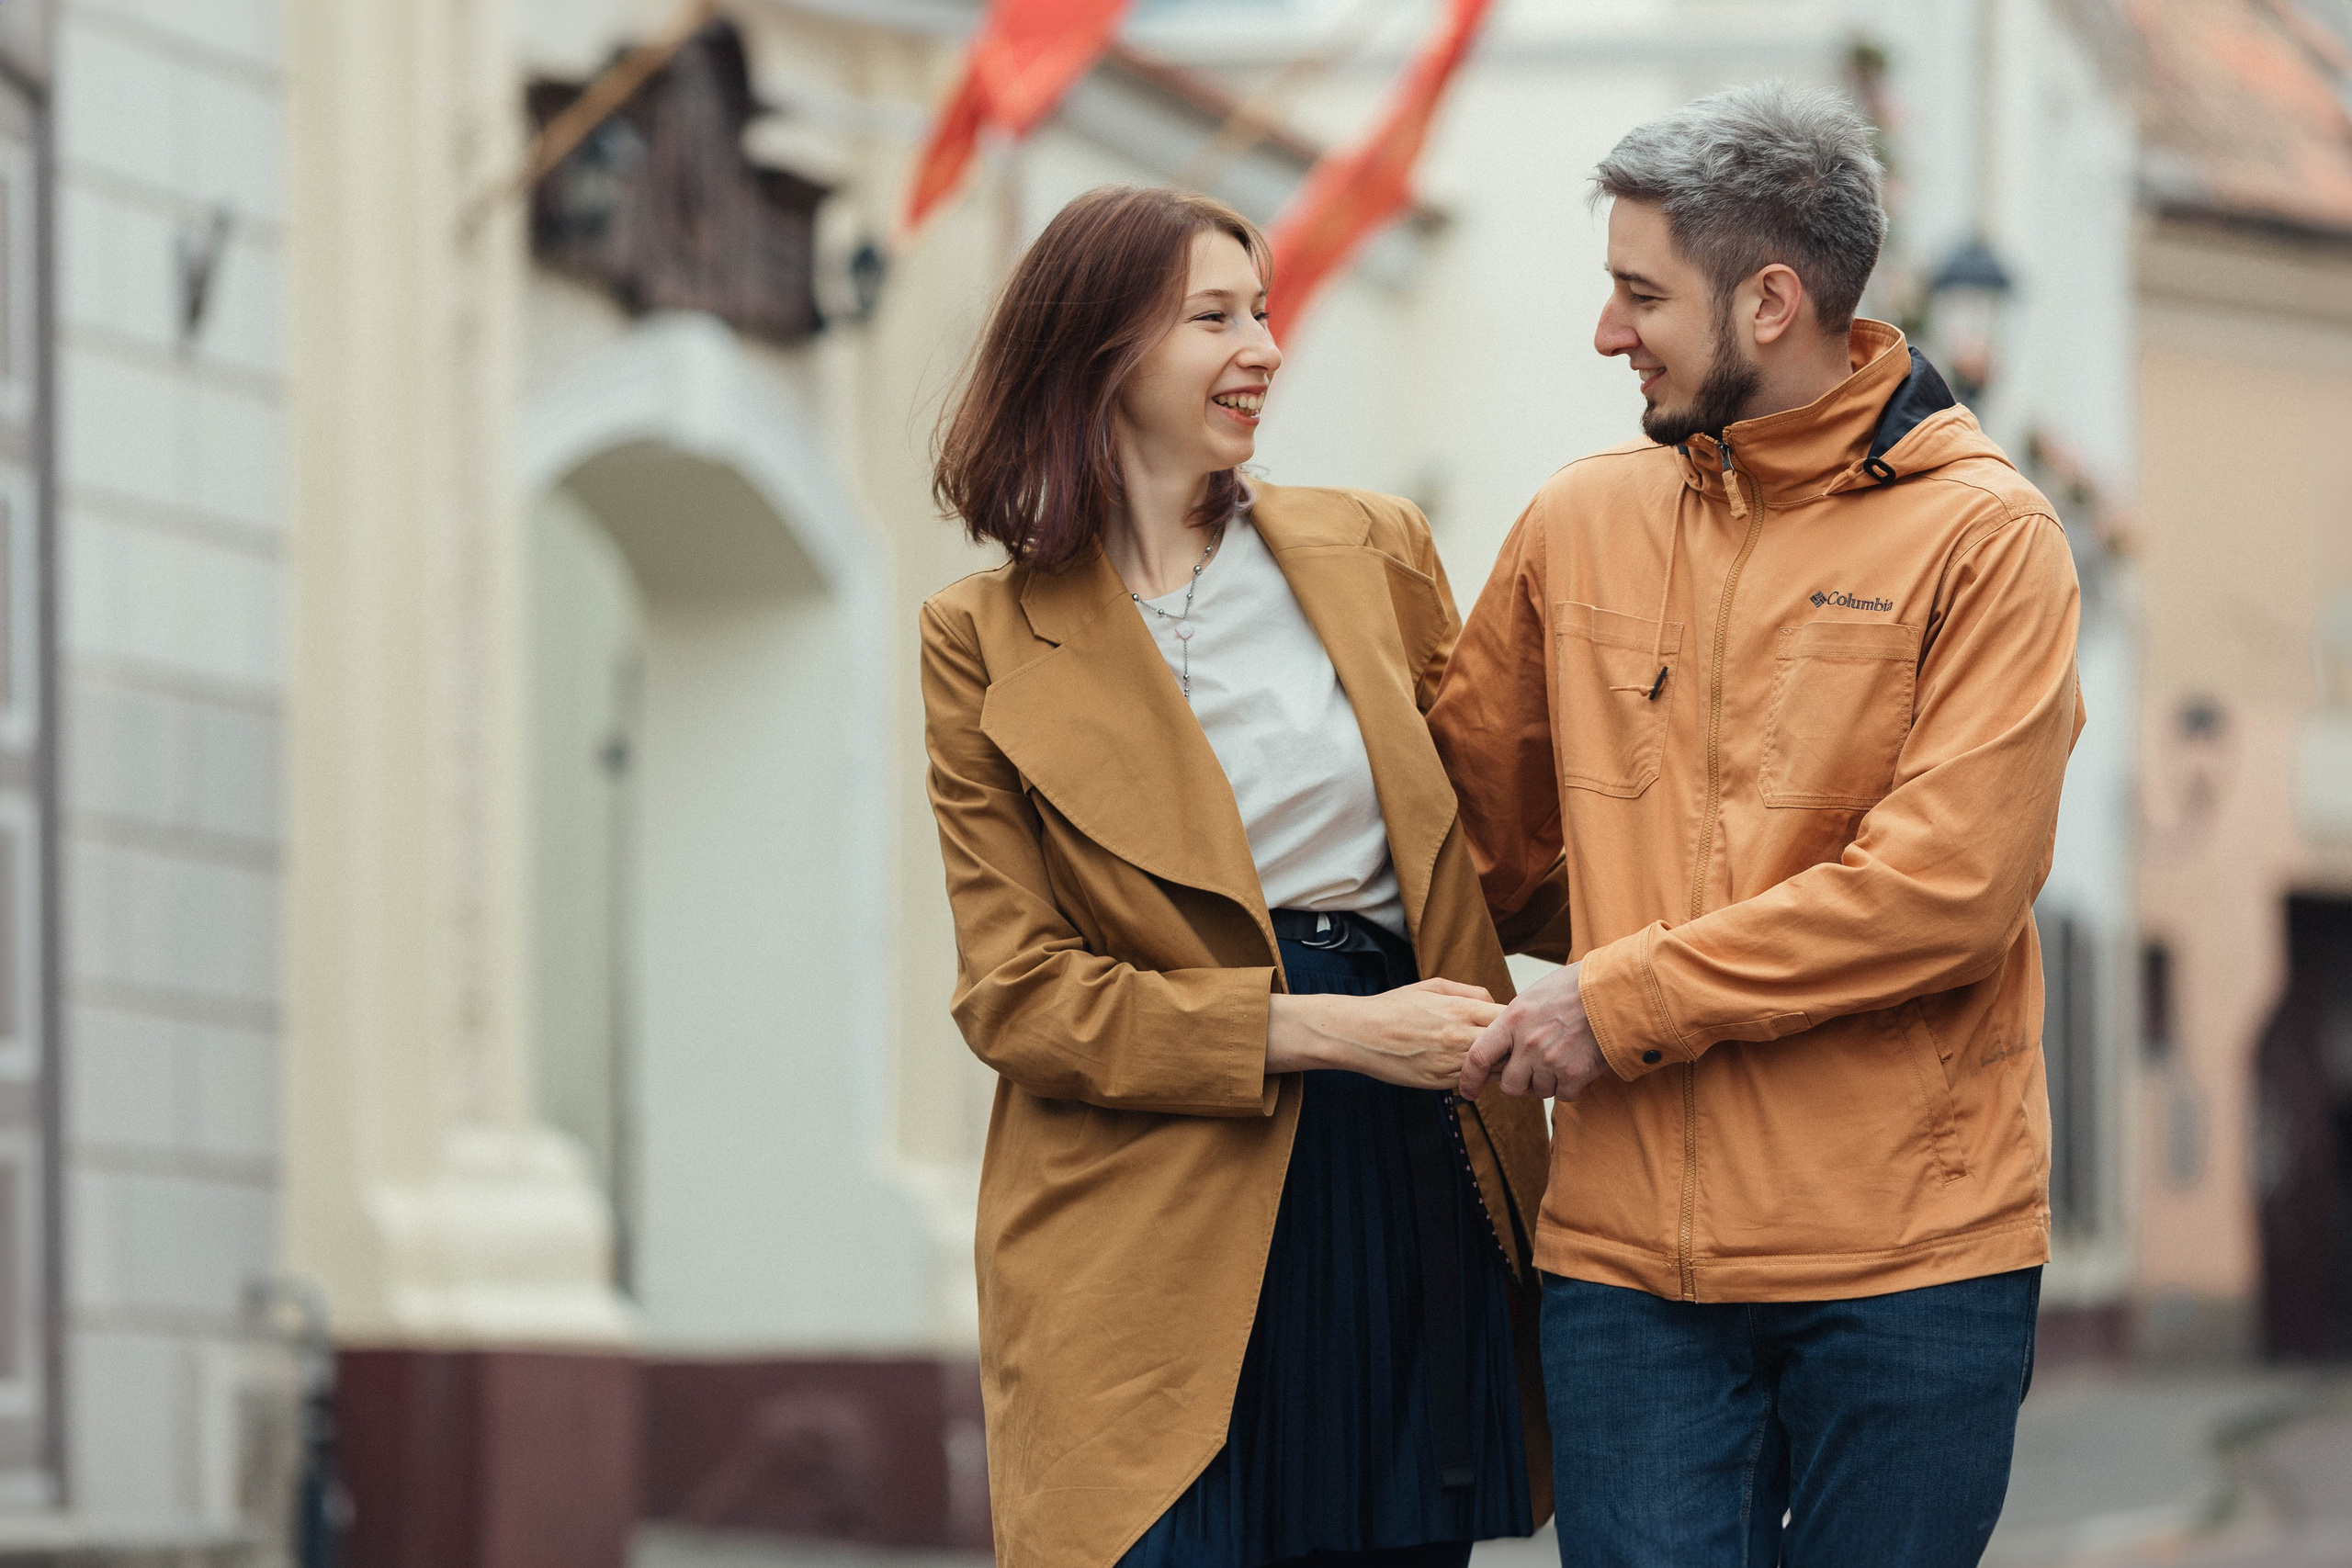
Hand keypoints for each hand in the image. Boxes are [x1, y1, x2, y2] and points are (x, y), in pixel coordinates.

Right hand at [1267, 978, 1502, 1090]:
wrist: (1359, 1033)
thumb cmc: (1392, 1008)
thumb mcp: (1432, 986)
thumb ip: (1470, 992)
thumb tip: (1493, 1003)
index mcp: (1460, 1010)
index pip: (1509, 1020)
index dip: (1515, 1023)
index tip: (1512, 1024)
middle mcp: (1459, 1038)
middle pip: (1508, 1049)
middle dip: (1513, 1048)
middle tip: (1511, 1046)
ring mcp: (1450, 1063)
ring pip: (1494, 1071)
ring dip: (1497, 1066)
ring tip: (1491, 1058)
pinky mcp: (1439, 1083)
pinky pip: (1471, 1083)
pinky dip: (1476, 1077)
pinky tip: (1467, 1068)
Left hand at [1459, 961, 1612, 1100]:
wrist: (1616, 990)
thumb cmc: (1576, 988)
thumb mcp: (1534, 996)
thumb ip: (1515, 1022)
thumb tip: (1503, 1044)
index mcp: (1513, 1019)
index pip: (1479, 1056)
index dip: (1470, 1078)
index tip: (1467, 1091)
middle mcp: (1528, 1043)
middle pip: (1510, 1085)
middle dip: (1519, 1083)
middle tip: (1534, 1069)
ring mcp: (1551, 1060)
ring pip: (1539, 1091)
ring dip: (1549, 1082)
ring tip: (1564, 1057)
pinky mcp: (1575, 1074)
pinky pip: (1563, 1095)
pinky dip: (1570, 1086)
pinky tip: (1579, 1065)